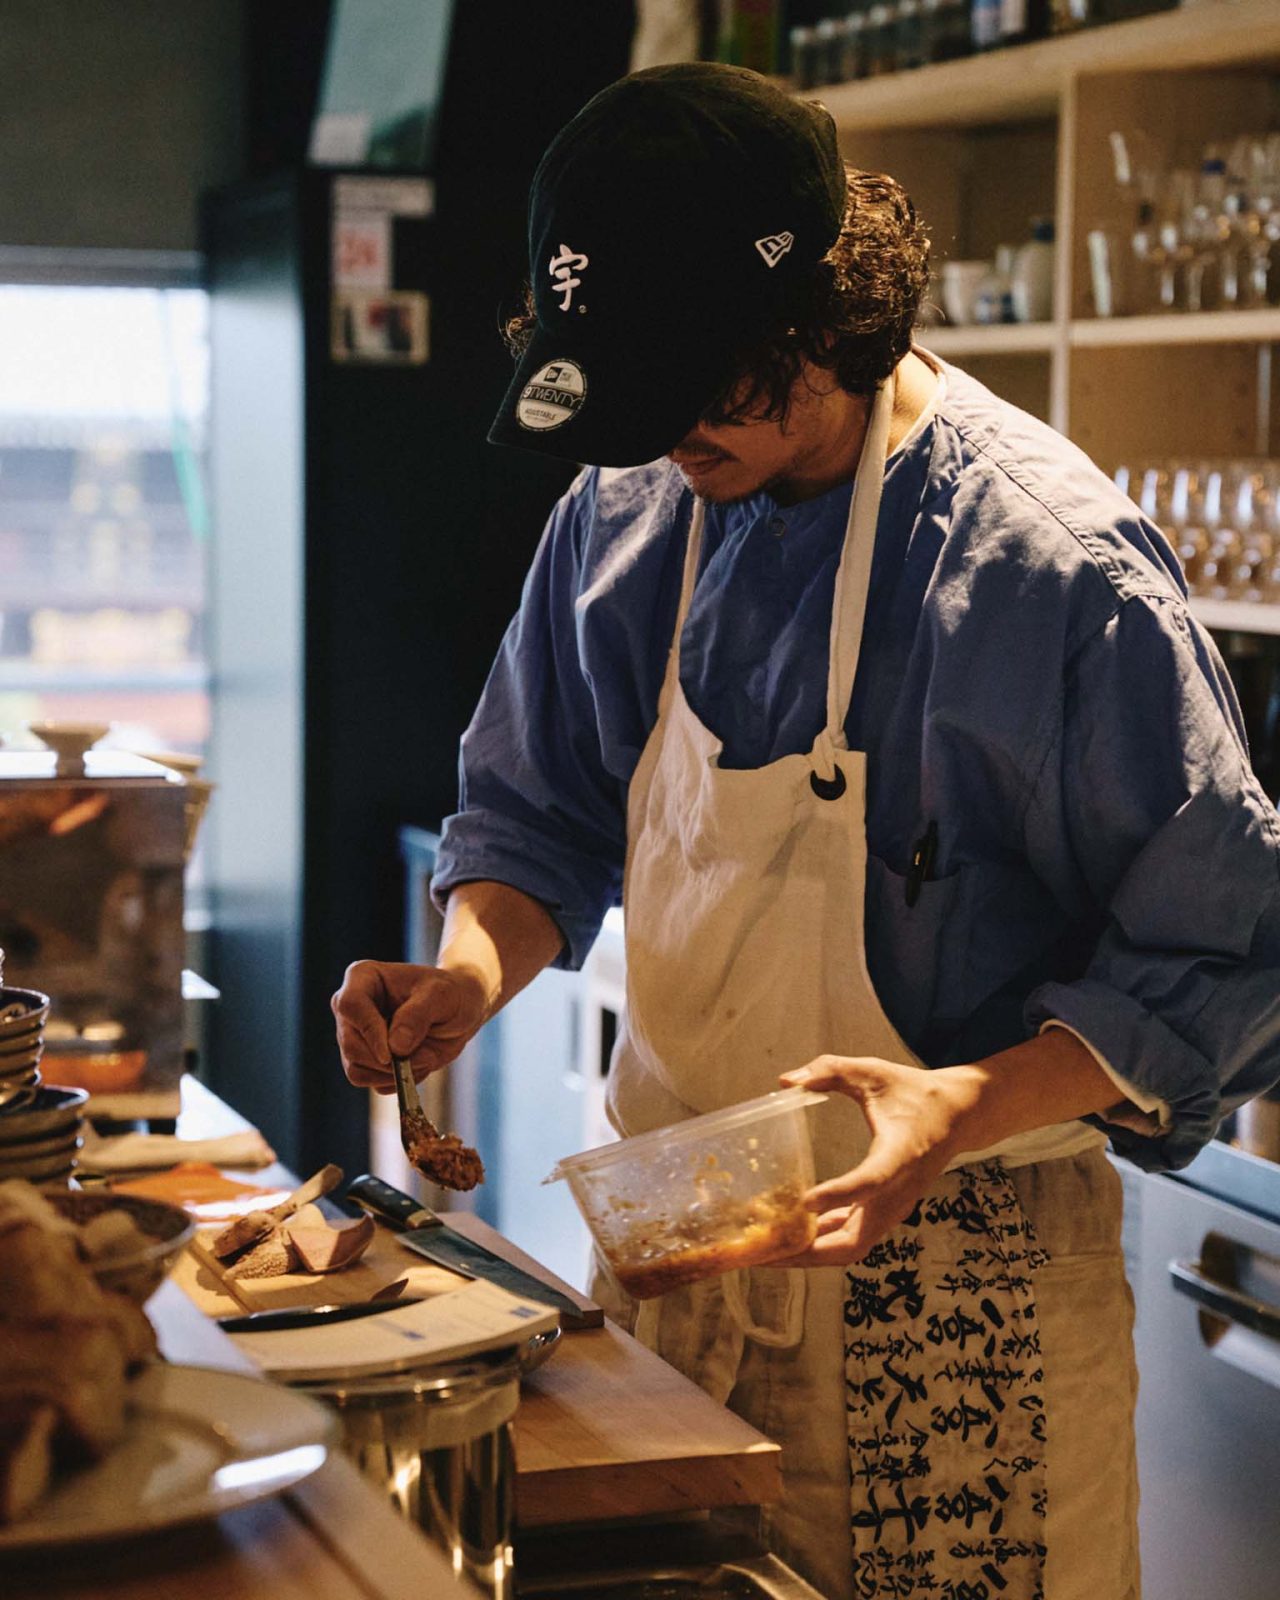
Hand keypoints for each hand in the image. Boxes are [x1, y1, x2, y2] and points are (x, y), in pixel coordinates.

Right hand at [332, 960, 488, 1090]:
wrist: (457, 1013)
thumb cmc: (448, 994)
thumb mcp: (442, 996)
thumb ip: (418, 1015)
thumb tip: (395, 1046)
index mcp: (363, 977)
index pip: (350, 1005)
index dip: (369, 1031)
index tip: (392, 1054)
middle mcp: (351, 1008)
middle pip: (351, 1045)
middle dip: (389, 1061)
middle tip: (426, 1056)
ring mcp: (355, 1036)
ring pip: (356, 1070)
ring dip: (395, 1074)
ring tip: (426, 1057)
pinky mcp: (363, 1060)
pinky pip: (371, 1083)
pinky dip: (397, 1081)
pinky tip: (418, 1064)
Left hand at [767, 1054, 979, 1266]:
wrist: (957, 1115)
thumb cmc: (914, 1093)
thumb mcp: (873, 1071)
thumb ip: (830, 1070)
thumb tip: (786, 1081)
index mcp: (901, 1154)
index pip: (871, 1182)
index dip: (838, 1195)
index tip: (805, 1201)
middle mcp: (898, 1192)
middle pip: (853, 1241)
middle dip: (808, 1251)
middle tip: (766, 1252)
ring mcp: (892, 1208)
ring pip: (849, 1247)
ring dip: (809, 1253)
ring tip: (767, 1252)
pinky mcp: (885, 1211)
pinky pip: (851, 1236)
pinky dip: (821, 1240)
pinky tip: (790, 1232)